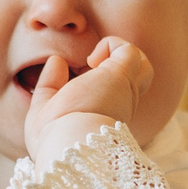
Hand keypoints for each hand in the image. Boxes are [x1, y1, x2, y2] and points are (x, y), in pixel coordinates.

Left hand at [22, 36, 153, 167]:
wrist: (67, 143)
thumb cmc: (53, 136)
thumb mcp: (45, 108)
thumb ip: (50, 84)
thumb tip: (57, 60)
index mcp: (106, 116)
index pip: (117, 96)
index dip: (101, 81)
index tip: (76, 79)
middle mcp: (120, 104)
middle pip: (138, 81)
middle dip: (117, 66)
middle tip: (90, 68)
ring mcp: (124, 90)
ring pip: (142, 65)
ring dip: (119, 54)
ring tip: (93, 62)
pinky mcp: (122, 75)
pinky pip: (127, 49)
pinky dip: (109, 44)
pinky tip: (91, 60)